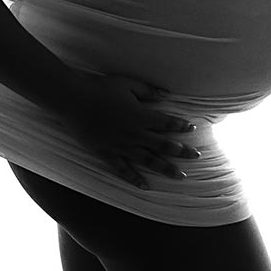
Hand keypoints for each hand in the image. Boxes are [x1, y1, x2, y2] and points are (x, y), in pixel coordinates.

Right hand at [59, 72, 200, 190]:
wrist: (74, 100)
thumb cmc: (100, 88)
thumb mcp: (127, 83)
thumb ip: (148, 91)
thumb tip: (165, 95)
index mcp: (140, 116)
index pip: (167, 123)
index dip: (180, 125)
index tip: (192, 127)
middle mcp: (134, 134)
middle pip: (163, 145)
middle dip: (182, 151)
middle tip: (196, 156)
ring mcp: (121, 146)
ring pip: (148, 160)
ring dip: (166, 168)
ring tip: (181, 176)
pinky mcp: (107, 153)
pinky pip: (123, 170)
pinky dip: (135, 179)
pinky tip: (146, 186)